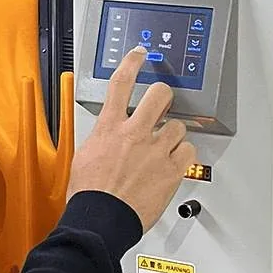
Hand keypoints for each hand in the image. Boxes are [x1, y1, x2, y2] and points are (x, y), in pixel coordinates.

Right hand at [68, 47, 197, 231]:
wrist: (101, 219)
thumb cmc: (89, 196)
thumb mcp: (84, 157)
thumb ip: (102, 141)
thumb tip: (107, 138)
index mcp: (109, 129)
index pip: (121, 84)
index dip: (132, 63)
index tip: (140, 53)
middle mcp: (134, 134)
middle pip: (159, 95)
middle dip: (163, 96)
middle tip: (162, 104)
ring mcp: (155, 151)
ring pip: (178, 125)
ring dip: (173, 133)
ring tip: (165, 146)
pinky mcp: (171, 171)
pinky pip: (189, 151)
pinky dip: (184, 155)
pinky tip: (175, 162)